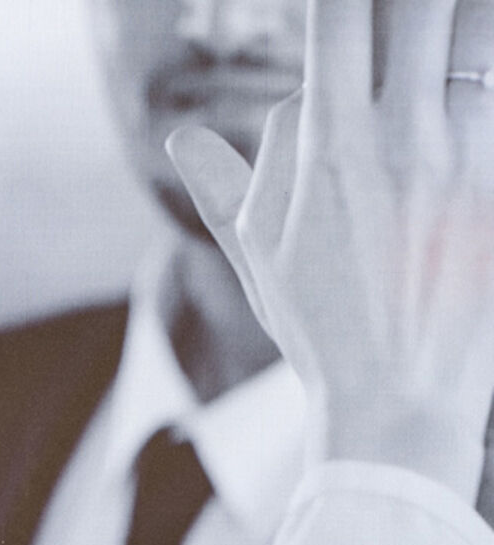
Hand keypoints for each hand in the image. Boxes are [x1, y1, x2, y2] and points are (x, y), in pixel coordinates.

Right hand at [166, 0, 493, 500]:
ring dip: (459, 39)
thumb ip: (224, 187)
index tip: (348, 12)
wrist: (400, 403)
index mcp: (328, 149)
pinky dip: (483, 95)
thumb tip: (182, 138)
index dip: (343, 10)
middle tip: (402, 19)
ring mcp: (464, 158)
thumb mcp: (260, 260)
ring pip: (474, 44)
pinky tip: (471, 104)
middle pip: (416, 12)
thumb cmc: (326, 335)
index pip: (337, 27)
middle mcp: (400, 139)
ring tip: (446, 45)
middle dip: (410, 8)